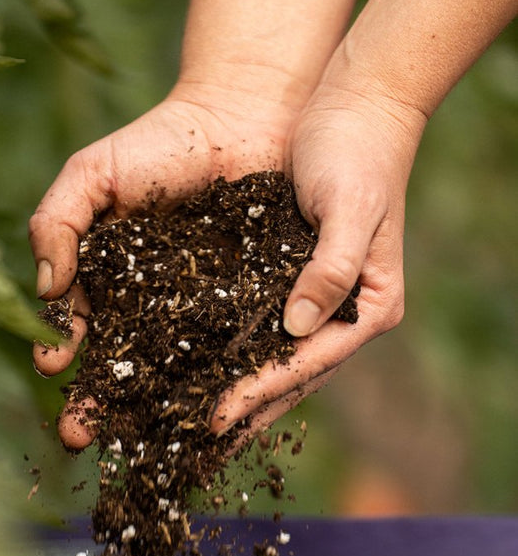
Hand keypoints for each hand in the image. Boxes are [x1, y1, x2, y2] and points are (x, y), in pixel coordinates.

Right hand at [30, 83, 295, 448]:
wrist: (243, 119)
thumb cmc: (160, 142)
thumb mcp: (91, 174)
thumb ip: (56, 223)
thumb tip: (46, 290)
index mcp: (107, 282)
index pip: (75, 328)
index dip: (59, 350)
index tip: (51, 367)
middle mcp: (150, 309)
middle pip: (120, 366)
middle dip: (98, 403)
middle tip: (80, 437)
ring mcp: (200, 316)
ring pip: (173, 373)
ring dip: (153, 412)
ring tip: (137, 444)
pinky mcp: (248, 314)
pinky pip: (230, 357)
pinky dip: (219, 390)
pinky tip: (208, 420)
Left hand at [209, 73, 426, 440]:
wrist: (356, 105)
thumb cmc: (359, 151)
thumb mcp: (349, 207)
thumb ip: (330, 268)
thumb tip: (299, 327)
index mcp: (370, 306)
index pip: (307, 364)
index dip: (258, 394)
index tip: (212, 421)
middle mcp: (345, 313)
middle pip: (288, 378)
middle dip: (240, 414)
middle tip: (189, 450)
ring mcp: (319, 301)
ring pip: (270, 362)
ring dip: (231, 394)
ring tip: (186, 429)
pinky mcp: (291, 282)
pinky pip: (256, 330)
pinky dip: (228, 354)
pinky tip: (195, 372)